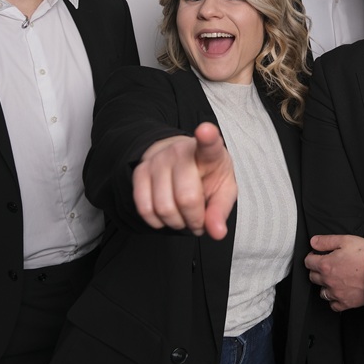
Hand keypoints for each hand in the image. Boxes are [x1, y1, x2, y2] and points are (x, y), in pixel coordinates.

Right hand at [131, 122, 235, 238]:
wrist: (181, 161)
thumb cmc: (207, 176)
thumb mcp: (223, 190)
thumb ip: (220, 211)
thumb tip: (217, 233)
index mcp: (208, 152)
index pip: (208, 143)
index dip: (207, 137)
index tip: (206, 130)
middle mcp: (180, 152)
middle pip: (186, 198)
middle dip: (194, 220)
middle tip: (199, 221)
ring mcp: (158, 160)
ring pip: (163, 207)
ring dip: (176, 223)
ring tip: (184, 217)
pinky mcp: (140, 171)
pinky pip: (144, 208)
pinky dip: (157, 222)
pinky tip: (167, 216)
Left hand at [305, 234, 363, 311]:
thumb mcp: (346, 240)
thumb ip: (326, 241)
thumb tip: (313, 242)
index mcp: (326, 265)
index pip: (308, 262)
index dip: (312, 256)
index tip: (317, 254)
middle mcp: (328, 281)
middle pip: (313, 277)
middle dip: (317, 270)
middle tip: (327, 264)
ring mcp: (336, 293)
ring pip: (322, 292)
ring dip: (325, 285)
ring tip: (334, 278)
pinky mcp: (346, 303)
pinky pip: (333, 305)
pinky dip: (334, 300)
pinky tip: (340, 292)